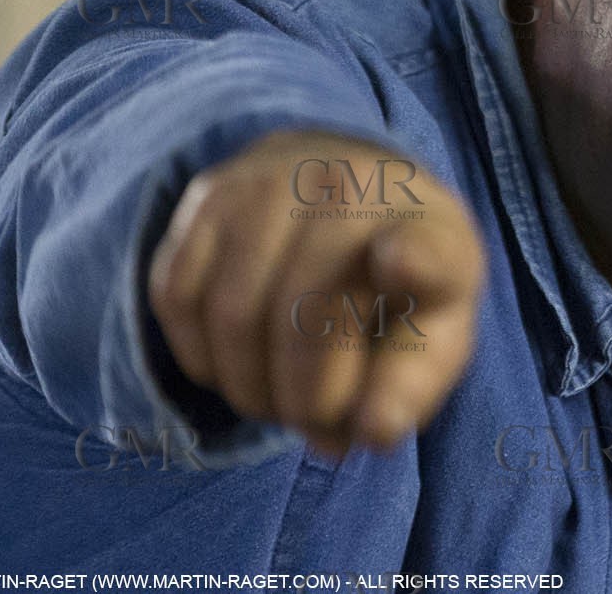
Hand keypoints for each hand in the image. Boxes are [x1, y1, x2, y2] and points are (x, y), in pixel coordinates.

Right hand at [147, 129, 484, 455]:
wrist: (348, 196)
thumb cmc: (398, 288)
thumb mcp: (433, 336)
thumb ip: (411, 387)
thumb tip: (374, 430)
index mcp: (430, 230)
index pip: (427, 246)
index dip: (415, 260)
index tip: (398, 266)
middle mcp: (352, 189)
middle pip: (306, 320)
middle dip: (304, 401)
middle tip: (314, 421)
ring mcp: (274, 182)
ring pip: (233, 315)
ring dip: (248, 387)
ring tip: (277, 397)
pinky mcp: (210, 194)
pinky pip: (178, 298)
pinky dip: (202, 355)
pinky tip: (237, 359)